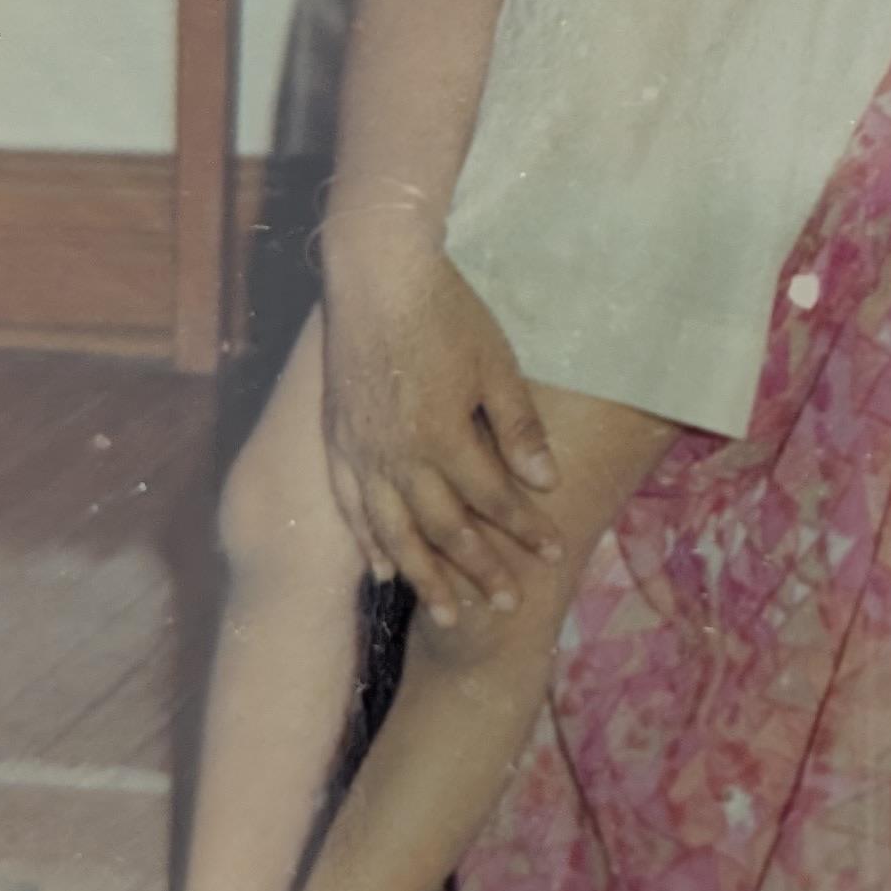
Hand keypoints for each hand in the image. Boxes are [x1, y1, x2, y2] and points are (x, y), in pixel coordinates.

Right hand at [319, 220, 561, 626]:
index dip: (525, 528)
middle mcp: (398, 456)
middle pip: (443, 529)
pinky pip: (349, 506)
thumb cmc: (445, 312)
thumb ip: (518, 427)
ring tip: (449, 615)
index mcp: (443, 437)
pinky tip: (383, 571)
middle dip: (479, 571)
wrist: (374, 274)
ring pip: (393, 531)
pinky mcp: (338, 440)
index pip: (493, 498)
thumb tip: (545, 482)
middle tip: (508, 607)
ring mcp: (362, 452)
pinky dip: (368, 542)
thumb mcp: (495, 364)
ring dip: (424, 577)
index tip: (553, 551)